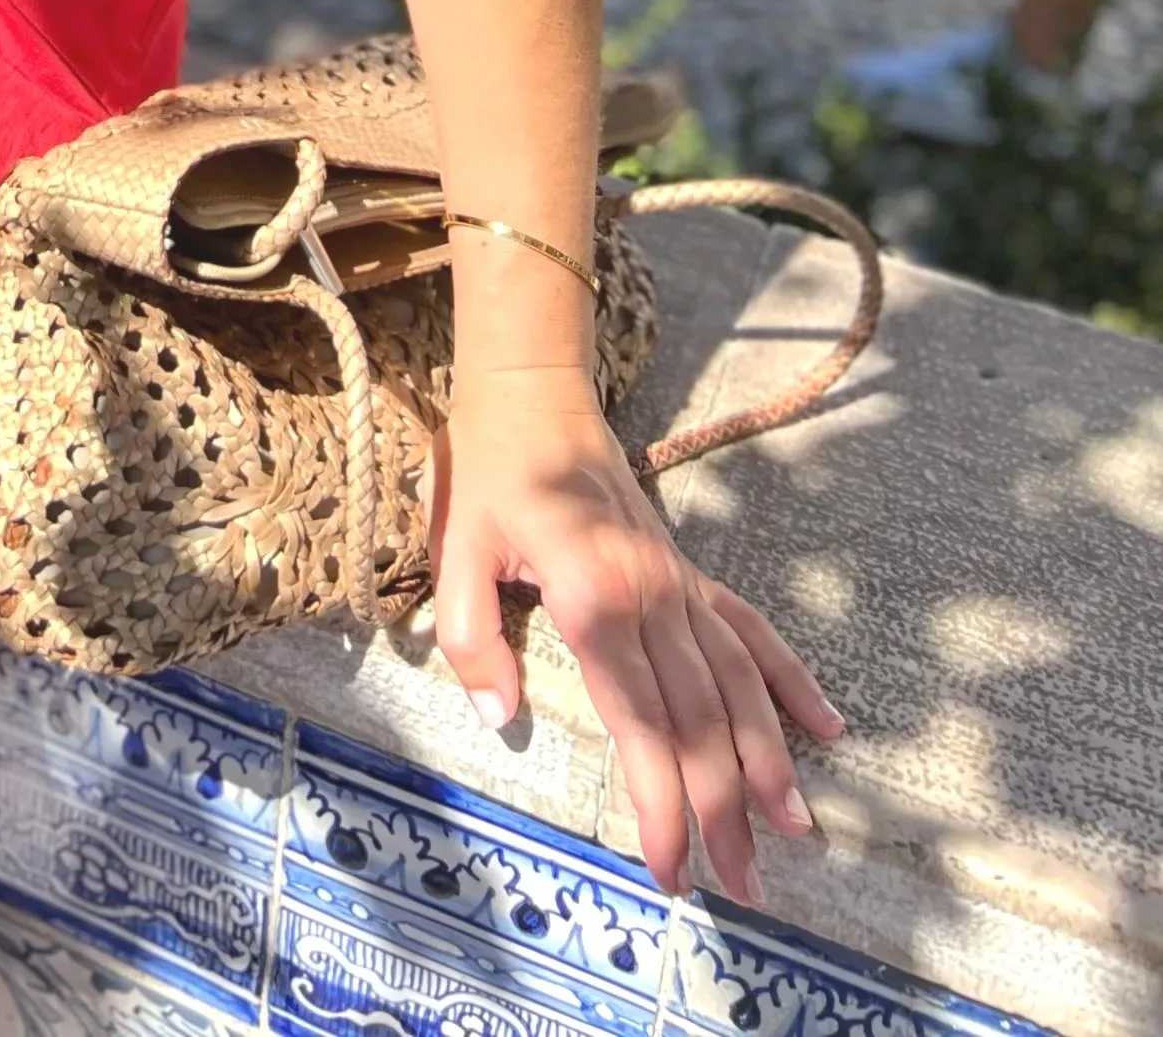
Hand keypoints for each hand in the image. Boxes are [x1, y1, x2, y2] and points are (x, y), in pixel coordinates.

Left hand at [432, 368, 842, 900]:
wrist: (535, 393)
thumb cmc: (489, 473)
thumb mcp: (454, 549)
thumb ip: (470, 636)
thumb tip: (500, 718)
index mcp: (594, 599)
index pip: (641, 725)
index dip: (661, 805)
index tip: (672, 873)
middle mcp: (654, 597)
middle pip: (703, 721)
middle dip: (727, 812)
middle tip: (747, 889)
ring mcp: (679, 583)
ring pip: (739, 686)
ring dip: (770, 762)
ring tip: (798, 832)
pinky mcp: (688, 571)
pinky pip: (750, 630)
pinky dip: (791, 679)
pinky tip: (827, 727)